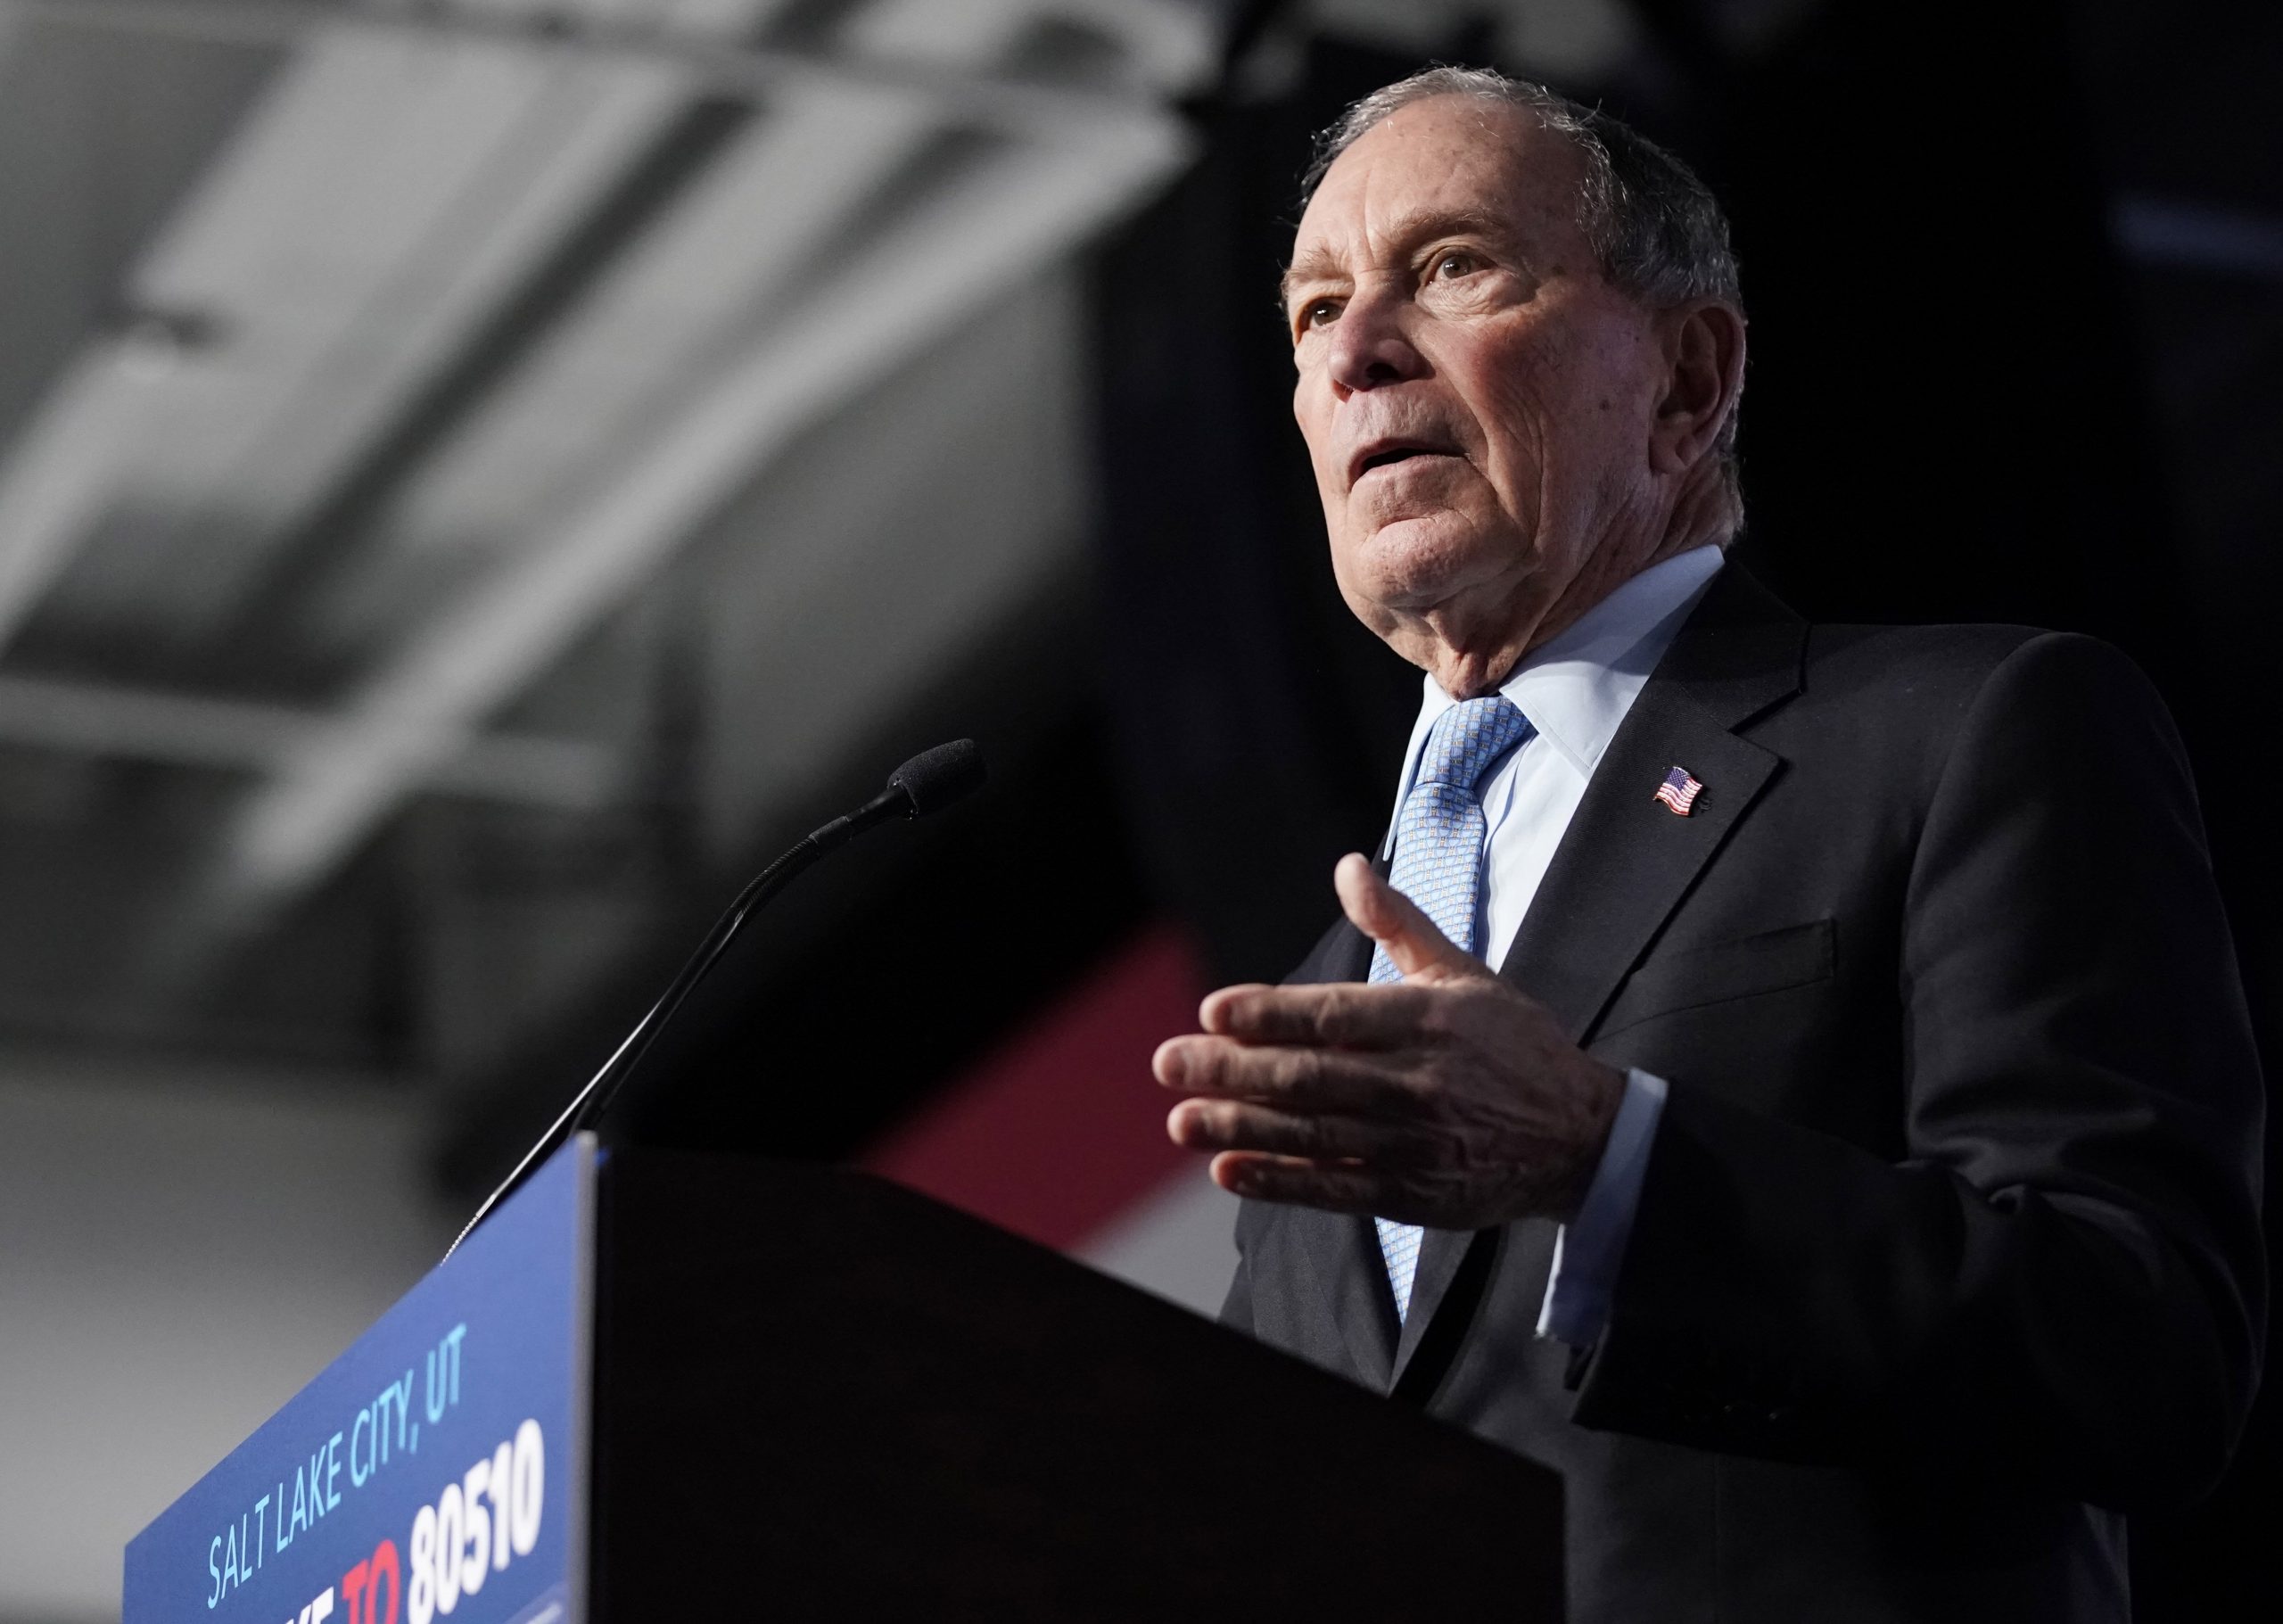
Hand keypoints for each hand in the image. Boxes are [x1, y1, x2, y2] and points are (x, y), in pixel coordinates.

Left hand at [1154, 853, 1626, 1227]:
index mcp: (1429, 1020)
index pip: (1336, 1015)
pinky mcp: (1414, 1192)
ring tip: (1183, 1120)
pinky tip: (1232, 1171)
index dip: (1270, 1013)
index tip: (1213, 1010)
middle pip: (1311, 1076)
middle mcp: (1419, 1082)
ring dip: (1242, 1128)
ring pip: (1315, 1133)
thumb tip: (1349, 866)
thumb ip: (1399, 923)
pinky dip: (1281, 1181)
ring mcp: (1415, 1142)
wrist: (1581, 1136)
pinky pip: (1337, 1188)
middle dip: (1232, 1071)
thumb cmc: (1514, 1046)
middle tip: (1169, 1063)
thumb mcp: (1464, 973)